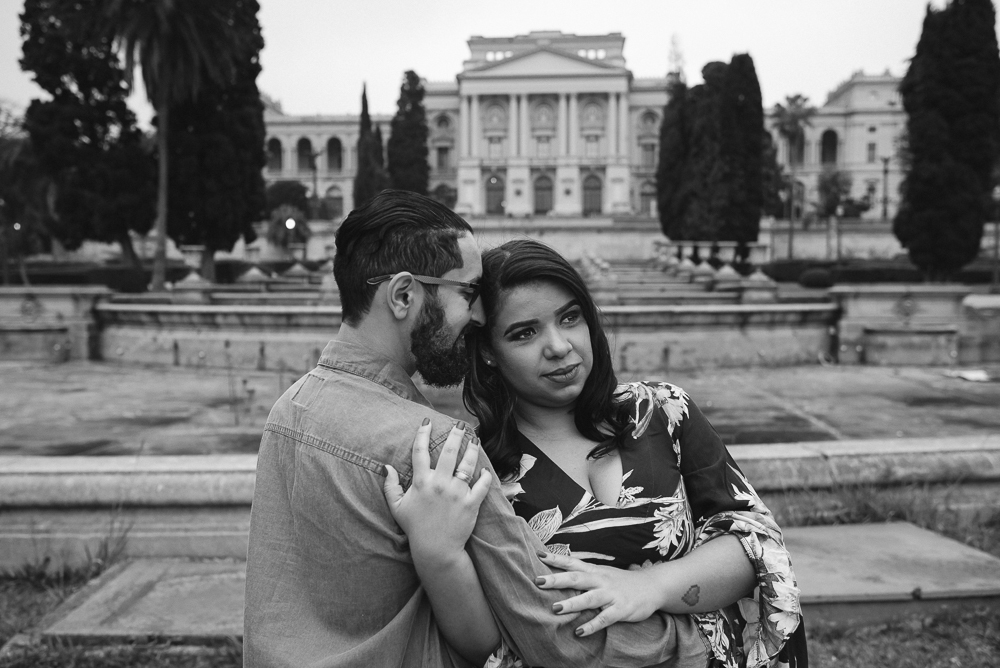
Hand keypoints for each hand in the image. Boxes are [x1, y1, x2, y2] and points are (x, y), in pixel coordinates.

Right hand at [383, 420, 491, 560]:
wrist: (435, 550)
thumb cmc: (415, 528)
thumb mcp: (397, 507)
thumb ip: (390, 486)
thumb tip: (386, 467)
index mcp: (421, 482)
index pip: (420, 451)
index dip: (422, 434)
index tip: (427, 422)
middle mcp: (439, 483)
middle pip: (448, 451)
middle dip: (455, 434)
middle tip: (459, 425)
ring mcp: (456, 493)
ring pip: (467, 464)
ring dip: (472, 449)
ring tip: (475, 440)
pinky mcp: (470, 503)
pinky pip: (482, 485)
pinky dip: (485, 475)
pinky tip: (485, 469)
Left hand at [536, 551, 665, 636]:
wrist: (652, 586)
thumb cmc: (621, 581)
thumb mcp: (603, 573)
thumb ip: (584, 574)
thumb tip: (560, 574)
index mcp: (595, 571)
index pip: (572, 562)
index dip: (556, 559)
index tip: (539, 555)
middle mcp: (601, 580)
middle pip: (576, 578)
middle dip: (557, 580)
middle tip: (538, 581)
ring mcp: (611, 595)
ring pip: (589, 598)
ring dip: (572, 603)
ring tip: (555, 609)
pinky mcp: (621, 610)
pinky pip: (604, 619)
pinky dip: (591, 625)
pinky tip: (579, 631)